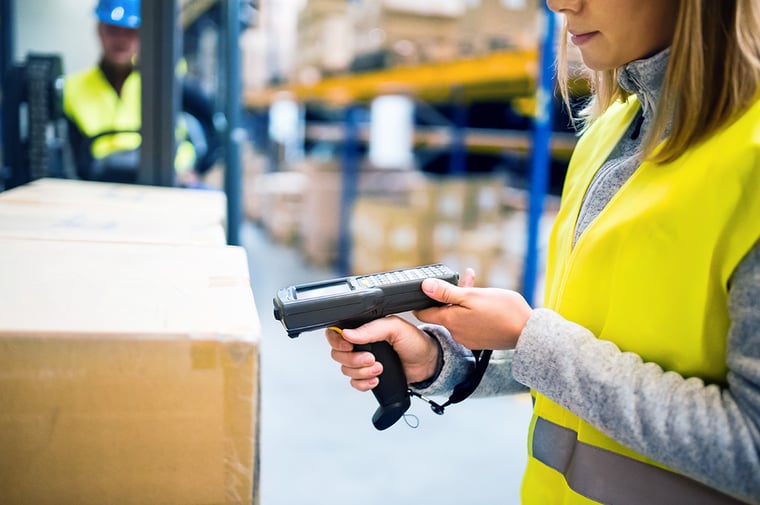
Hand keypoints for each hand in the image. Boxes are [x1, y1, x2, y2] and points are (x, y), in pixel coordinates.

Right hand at [325, 317, 438, 391]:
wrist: (427, 364)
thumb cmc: (415, 342)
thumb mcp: (395, 328)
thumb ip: (371, 329)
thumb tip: (348, 334)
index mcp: (364, 328)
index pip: (337, 332)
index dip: (337, 341)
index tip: (348, 346)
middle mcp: (361, 344)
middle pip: (338, 354)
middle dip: (353, 359)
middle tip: (371, 359)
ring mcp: (363, 361)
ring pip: (346, 369)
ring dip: (361, 372)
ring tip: (379, 369)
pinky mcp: (368, 376)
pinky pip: (354, 383)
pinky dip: (363, 383)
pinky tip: (376, 379)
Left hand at [413, 274, 531, 350]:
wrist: (528, 332)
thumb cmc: (502, 311)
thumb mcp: (472, 296)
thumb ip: (446, 292)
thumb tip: (424, 286)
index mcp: (451, 321)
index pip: (423, 313)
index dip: (421, 299)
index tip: (424, 289)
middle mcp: (456, 333)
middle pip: (443, 311)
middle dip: (448, 294)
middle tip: (459, 279)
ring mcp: (468, 338)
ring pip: (458, 314)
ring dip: (463, 299)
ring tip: (474, 282)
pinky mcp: (480, 339)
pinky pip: (469, 321)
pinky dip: (472, 309)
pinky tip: (484, 299)